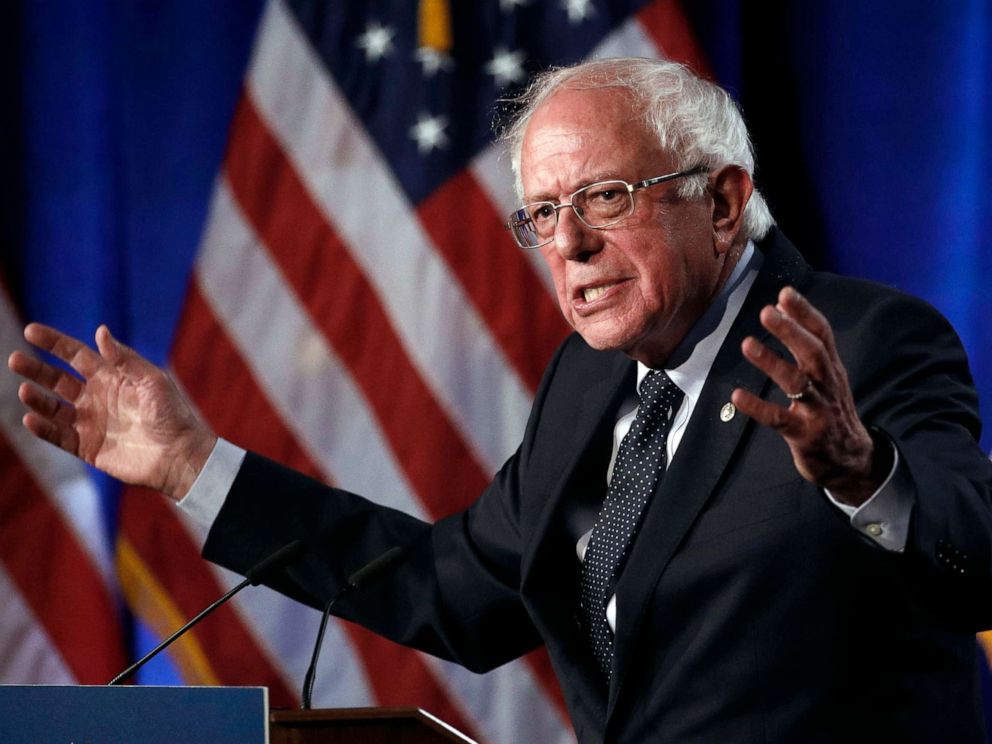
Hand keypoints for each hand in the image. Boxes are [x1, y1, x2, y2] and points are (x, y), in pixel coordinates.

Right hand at [8, 323, 215, 500]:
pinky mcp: (88, 448)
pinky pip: (59, 436)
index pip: (76, 355)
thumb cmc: (172, 414)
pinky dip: (43, 428)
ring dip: (37, 399)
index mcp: (112, 377)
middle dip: (36, 369)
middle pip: (58, 380)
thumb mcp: (152, 380)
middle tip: (15, 360)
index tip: (31, 331)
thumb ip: (125, 358)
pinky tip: (31, 418)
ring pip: (54, 408)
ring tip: (25, 390)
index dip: (54, 343)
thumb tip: (100, 331)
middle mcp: (97, 397)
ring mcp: (91, 423)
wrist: (180, 454)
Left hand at [730, 287, 888, 505]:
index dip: (805, 312)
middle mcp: (827, 385)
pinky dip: (758, 407)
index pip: (822, 334)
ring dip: (772, 362)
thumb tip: (781, 306)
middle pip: (813, 353)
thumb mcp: (826, 377)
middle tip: (767, 311)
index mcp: (831, 369)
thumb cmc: (830, 412)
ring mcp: (817, 411)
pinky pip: (779, 419)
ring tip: (747, 344)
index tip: (785, 293)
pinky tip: (737, 396)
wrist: (852, 461)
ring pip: (797, 383)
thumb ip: (806, 346)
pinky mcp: (805, 435)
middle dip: (791, 331)